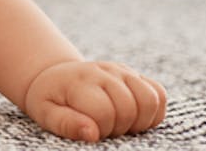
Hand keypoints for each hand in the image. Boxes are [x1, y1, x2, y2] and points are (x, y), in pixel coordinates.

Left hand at [24, 60, 166, 141]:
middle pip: (130, 107)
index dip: (100, 128)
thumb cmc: (50, 100)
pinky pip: (159, 94)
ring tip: (119, 124)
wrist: (54, 76)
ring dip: (139, 121)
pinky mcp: (134, 75)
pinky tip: (134, 118)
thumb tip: (92, 134)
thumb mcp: (46, 113)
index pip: (104, 111)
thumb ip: (65, 124)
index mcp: (80, 81)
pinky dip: (153, 112)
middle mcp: (103, 71)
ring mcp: (121, 71)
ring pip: (151, 99)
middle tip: (103, 128)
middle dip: (119, 127)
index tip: (89, 129)